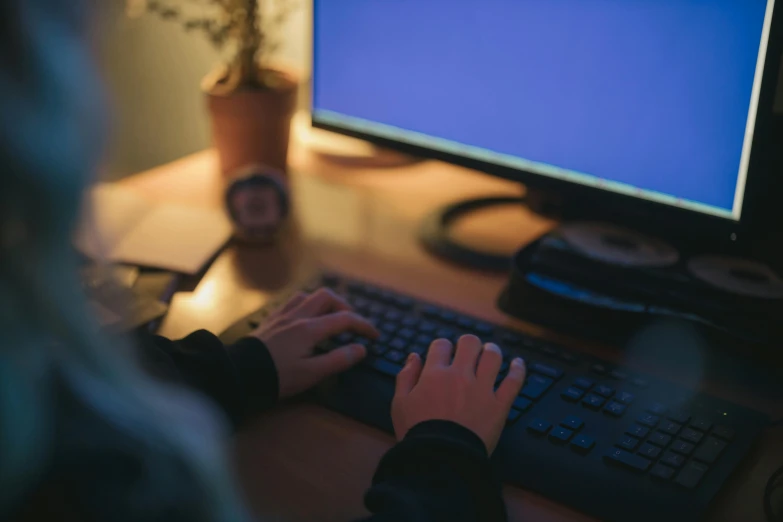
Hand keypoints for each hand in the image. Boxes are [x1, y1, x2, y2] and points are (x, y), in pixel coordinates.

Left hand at [250, 288, 378, 397]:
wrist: (239, 374)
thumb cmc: (277, 376)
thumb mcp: (311, 374)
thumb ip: (338, 360)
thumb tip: (360, 348)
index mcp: (310, 328)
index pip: (344, 319)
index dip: (363, 325)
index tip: (374, 335)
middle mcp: (297, 315)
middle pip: (326, 297)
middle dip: (344, 306)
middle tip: (351, 322)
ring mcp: (281, 315)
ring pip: (307, 296)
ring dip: (323, 303)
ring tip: (328, 318)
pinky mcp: (270, 320)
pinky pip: (291, 302)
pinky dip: (304, 305)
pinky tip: (303, 318)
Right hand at [391, 335, 526, 453]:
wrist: (439, 459)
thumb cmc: (416, 433)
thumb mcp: (400, 403)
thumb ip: (406, 377)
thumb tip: (414, 357)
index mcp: (435, 374)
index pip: (441, 345)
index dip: (442, 347)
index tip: (443, 355)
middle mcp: (460, 375)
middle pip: (470, 343)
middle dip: (468, 344)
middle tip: (468, 352)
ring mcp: (482, 389)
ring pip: (493, 356)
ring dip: (492, 351)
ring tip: (490, 353)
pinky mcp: (499, 405)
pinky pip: (514, 382)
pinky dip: (518, 370)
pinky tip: (518, 363)